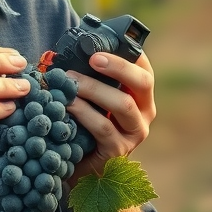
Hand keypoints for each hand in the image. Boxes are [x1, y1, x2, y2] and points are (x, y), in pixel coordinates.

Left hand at [65, 51, 155, 178]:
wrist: (80, 170)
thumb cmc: (84, 127)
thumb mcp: (91, 99)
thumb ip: (91, 79)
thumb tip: (70, 50)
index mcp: (140, 96)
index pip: (143, 68)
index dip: (131, 52)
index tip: (108, 41)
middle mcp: (144, 113)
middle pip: (142, 82)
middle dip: (118, 66)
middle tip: (93, 58)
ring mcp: (134, 134)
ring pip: (123, 104)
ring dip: (94, 89)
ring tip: (69, 80)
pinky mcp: (119, 151)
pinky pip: (103, 127)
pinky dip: (84, 112)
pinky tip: (67, 104)